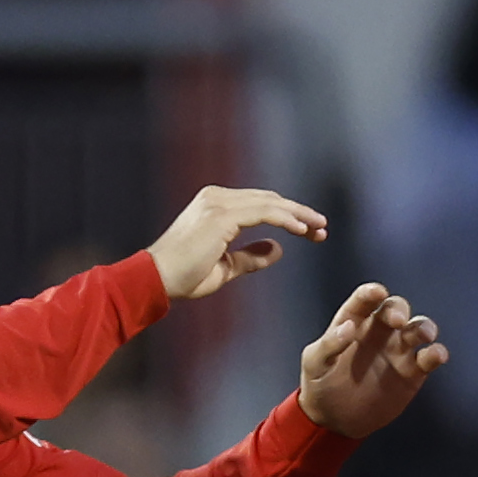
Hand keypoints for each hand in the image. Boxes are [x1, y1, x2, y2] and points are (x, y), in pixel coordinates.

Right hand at [150, 185, 329, 302]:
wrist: (155, 279)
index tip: (310, 231)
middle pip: (268, 199)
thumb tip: (277, 249)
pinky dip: (285, 220)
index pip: (260, 204)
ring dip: (298, 216)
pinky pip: (263, 212)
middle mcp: (216, 197)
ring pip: (270, 203)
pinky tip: (302, 230)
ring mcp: (217, 203)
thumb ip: (250, 256)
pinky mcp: (221, 215)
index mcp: (215, 205)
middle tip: (322, 228)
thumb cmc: (183, 276)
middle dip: (299, 213)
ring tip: (319, 229)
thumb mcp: (225, 266)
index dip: (288, 216)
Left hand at [298, 282, 447, 441]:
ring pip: (417, 329)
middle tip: (398, 321)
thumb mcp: (315, 363)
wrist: (336, 419)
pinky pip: (429, 358)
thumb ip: (329, 344)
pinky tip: (436, 355)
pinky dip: (436, 354)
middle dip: (399, 310)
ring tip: (424, 336)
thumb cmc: (320, 385)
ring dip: (424, 327)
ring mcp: (398, 350)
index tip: (377, 292)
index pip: (364, 301)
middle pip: (395, 309)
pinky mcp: (413, 372)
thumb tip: (348, 326)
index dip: (371, 293)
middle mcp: (379, 332)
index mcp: (354, 322)